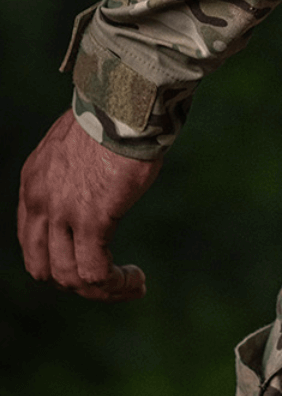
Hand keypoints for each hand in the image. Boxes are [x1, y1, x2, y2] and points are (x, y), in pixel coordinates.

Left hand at [18, 109, 161, 300]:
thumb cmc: (116, 116)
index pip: (32, 241)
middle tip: (112, 281)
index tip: (96, 258)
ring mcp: (62, 213)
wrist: (125, 105)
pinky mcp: (93, 219)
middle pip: (43, 267)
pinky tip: (136, 279)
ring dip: (101, 290)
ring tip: (132, 284)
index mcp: (34, 183)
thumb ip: (80, 167)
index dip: (61, 259)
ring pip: (69, 277)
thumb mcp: (83, 144)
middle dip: (77, 282)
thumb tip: (102, 174)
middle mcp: (39, 202)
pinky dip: (115, 284)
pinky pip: (94, 271)